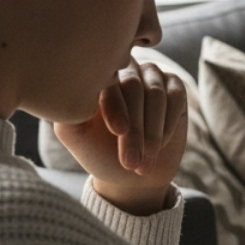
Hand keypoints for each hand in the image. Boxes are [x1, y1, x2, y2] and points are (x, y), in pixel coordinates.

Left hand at [53, 57, 187, 214]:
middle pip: (133, 87)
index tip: (118, 132)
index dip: (114, 105)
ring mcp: (151, 75)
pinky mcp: (175, 86)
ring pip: (156, 94)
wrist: (131, 174)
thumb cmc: (99, 152)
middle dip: (135, 128)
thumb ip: (68, 111)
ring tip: (142, 164)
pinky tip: (159, 146)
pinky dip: (167, 125)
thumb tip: (72, 89)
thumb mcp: (76, 135)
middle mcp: (124, 70)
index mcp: (97, 76)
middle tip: (131, 162)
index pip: (106, 79)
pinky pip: (175, 97)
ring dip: (152, 133)